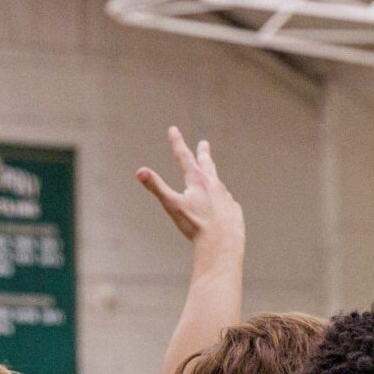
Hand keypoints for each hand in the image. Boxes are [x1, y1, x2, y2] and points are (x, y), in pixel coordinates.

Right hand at [137, 127, 244, 250]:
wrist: (222, 243)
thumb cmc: (195, 225)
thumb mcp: (172, 205)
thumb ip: (156, 187)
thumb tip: (139, 171)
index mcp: (197, 180)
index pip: (184, 157)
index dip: (177, 142)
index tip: (173, 129)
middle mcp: (214, 185)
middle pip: (207, 165)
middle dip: (203, 153)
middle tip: (204, 144)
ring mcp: (226, 197)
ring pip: (218, 184)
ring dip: (213, 178)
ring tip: (211, 178)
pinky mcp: (234, 211)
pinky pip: (227, 203)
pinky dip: (223, 201)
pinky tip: (221, 208)